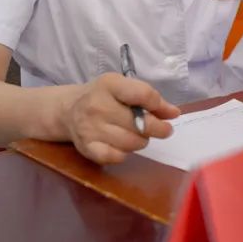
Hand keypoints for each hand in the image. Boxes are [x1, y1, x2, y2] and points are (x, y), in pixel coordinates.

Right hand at [60, 73, 180, 164]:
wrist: (68, 110)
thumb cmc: (103, 97)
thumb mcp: (124, 87)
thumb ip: (150, 98)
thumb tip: (174, 113)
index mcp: (110, 85)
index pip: (143, 95)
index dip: (160, 105)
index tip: (167, 112)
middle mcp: (97, 106)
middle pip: (141, 124)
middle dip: (157, 128)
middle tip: (163, 129)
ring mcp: (90, 128)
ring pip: (132, 142)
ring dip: (142, 141)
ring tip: (139, 135)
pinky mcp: (87, 147)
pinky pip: (116, 157)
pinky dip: (125, 154)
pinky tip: (123, 145)